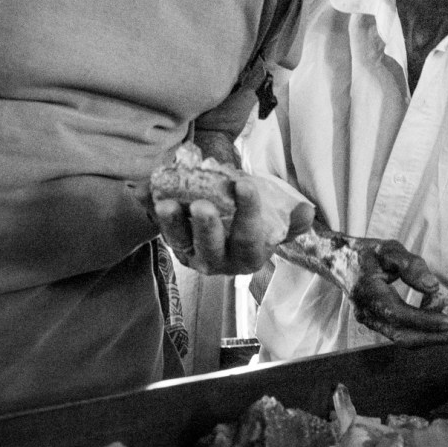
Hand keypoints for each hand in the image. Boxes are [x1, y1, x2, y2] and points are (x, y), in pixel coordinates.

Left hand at [155, 174, 314, 274]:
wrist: (233, 225)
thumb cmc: (259, 224)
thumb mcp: (280, 225)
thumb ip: (292, 220)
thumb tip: (306, 212)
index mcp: (248, 257)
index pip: (249, 237)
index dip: (248, 212)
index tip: (245, 185)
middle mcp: (217, 261)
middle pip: (210, 247)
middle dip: (205, 226)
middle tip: (201, 204)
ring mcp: (191, 252)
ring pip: (179, 241)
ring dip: (170, 223)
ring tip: (165, 203)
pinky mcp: (172, 240)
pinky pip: (158, 225)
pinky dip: (147, 208)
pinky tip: (141, 190)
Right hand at [276, 231, 447, 346]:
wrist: (339, 261)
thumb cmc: (367, 253)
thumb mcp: (388, 249)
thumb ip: (410, 265)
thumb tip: (433, 287)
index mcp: (369, 293)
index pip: (399, 314)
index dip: (424, 320)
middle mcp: (367, 313)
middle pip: (403, 336)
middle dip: (435, 337)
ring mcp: (370, 322)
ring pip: (404, 339)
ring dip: (432, 338)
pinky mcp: (377, 324)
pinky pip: (402, 333)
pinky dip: (423, 330)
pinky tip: (440, 319)